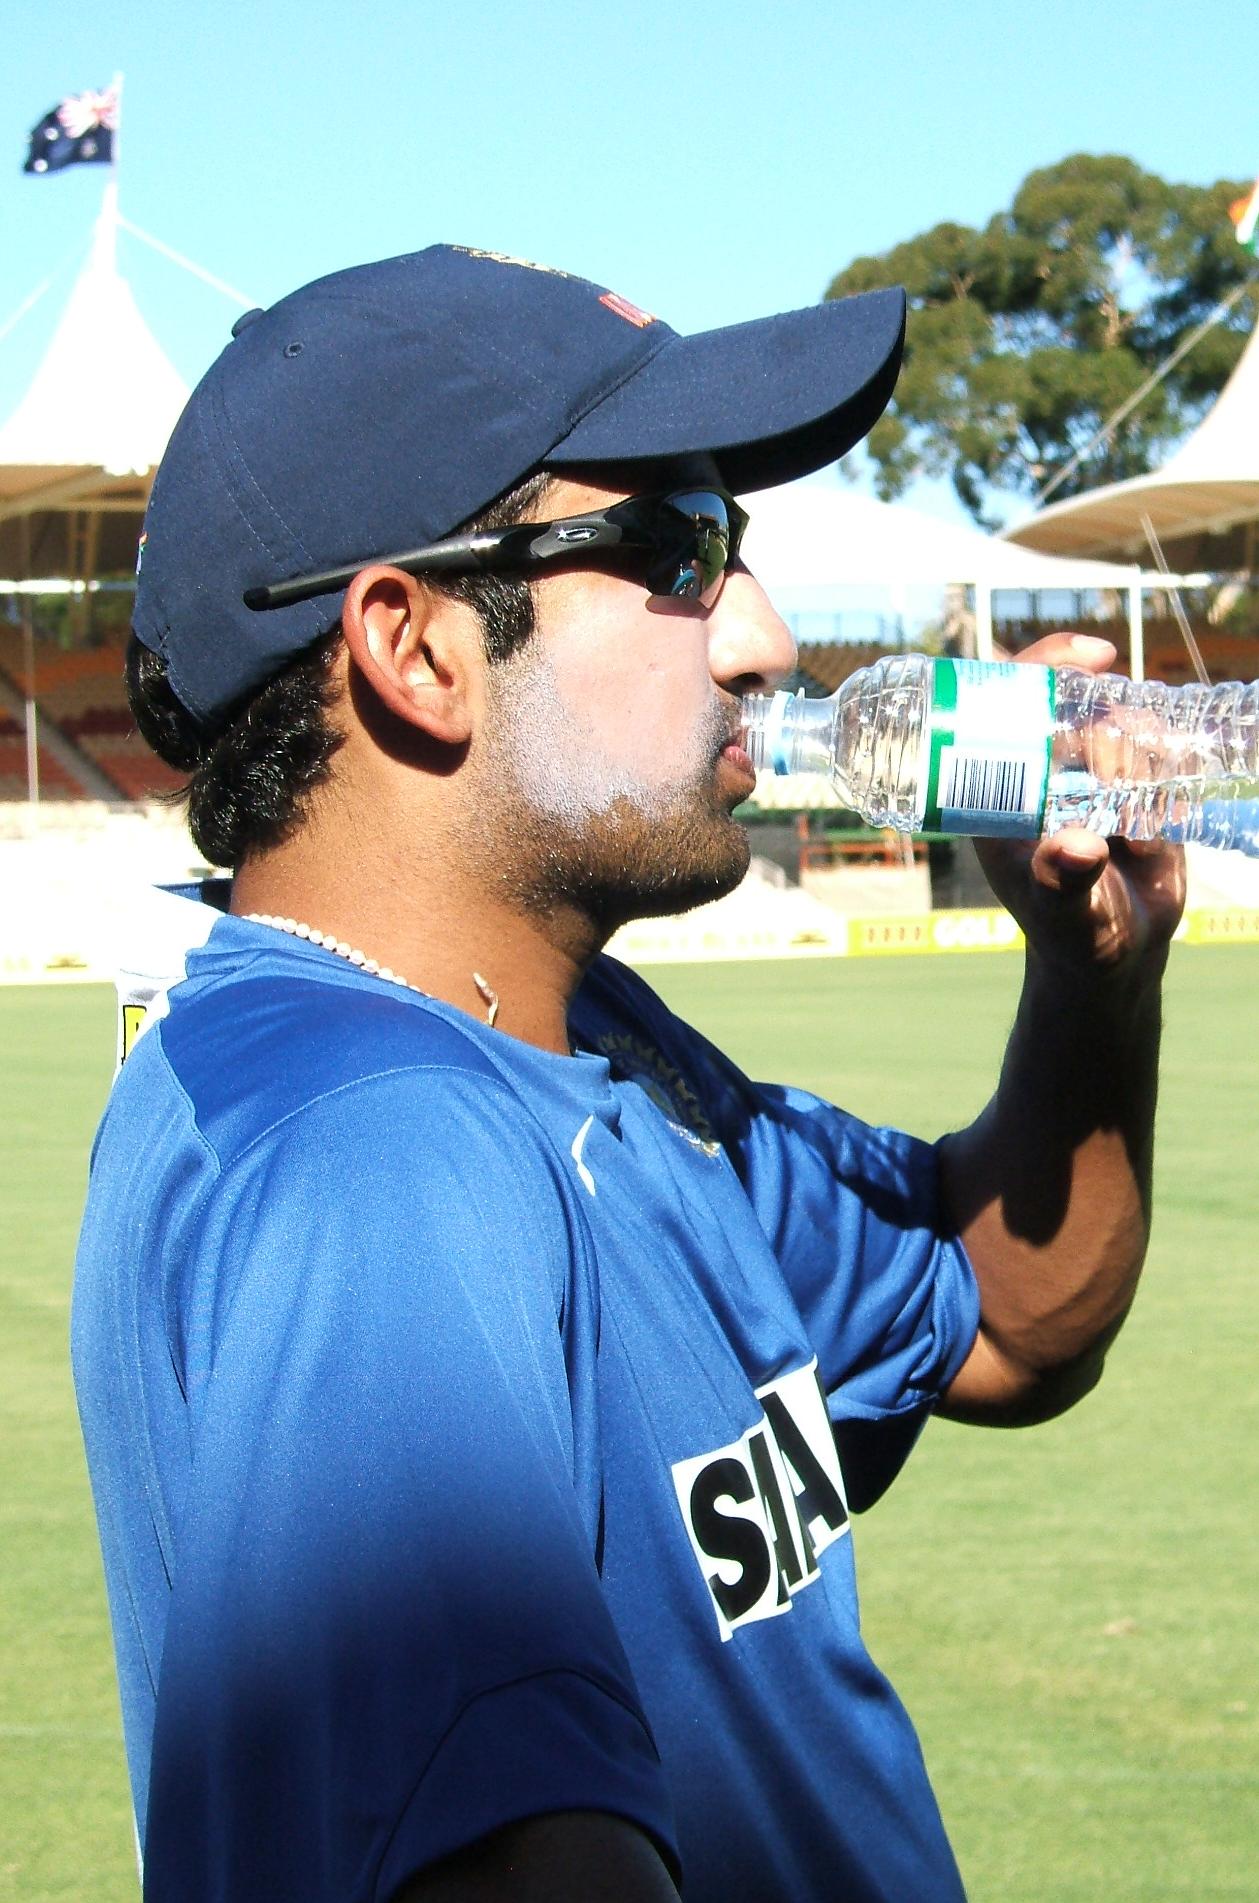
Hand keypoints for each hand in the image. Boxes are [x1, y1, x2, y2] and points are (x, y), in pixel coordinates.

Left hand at [974, 634, 1186, 979]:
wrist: (1117, 954)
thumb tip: (1074, 847)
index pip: (1008, 703)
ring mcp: (1091, 774)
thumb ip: (1062, 883)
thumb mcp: (1064, 914)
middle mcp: (1043, 770)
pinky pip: (1161, 754)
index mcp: (1000, 788)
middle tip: (1120, 784)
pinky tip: (1153, 837)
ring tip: (1133, 834)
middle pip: (1075, 701)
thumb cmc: (1073, 934)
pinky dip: (1168, 783)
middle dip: (1108, 730)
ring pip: (1124, 725)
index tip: (1090, 658)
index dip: (1042, 666)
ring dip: (1141, 763)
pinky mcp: (1136, 785)